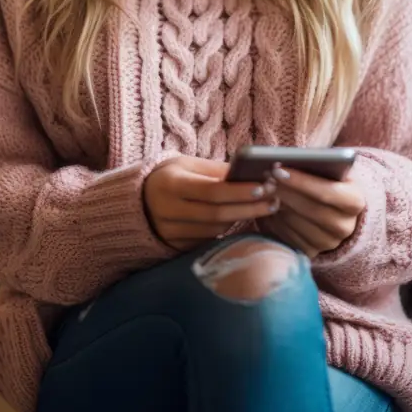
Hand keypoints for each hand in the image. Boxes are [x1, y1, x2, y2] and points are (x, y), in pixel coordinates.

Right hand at [143, 156, 278, 250]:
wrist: (137, 201)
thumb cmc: (170, 176)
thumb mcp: (187, 165)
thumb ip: (216, 170)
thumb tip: (250, 173)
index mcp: (171, 185)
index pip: (211, 192)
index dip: (239, 191)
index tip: (264, 187)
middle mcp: (168, 212)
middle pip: (217, 215)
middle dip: (249, 208)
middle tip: (274, 200)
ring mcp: (170, 233)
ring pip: (216, 230)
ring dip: (242, 219)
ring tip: (263, 206)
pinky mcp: (175, 247)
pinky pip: (208, 240)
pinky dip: (227, 230)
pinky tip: (242, 220)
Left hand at [258, 166, 365, 259]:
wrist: (332, 207)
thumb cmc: (326, 180)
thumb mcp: (328, 169)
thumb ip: (312, 166)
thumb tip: (283, 163)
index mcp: (354, 201)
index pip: (328, 193)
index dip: (301, 182)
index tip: (278, 169)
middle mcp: (345, 226)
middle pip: (311, 210)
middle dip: (284, 192)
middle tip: (264, 178)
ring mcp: (328, 243)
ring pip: (296, 224)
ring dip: (276, 205)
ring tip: (262, 188)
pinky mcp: (310, 252)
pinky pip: (288, 237)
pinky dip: (274, 220)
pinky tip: (265, 205)